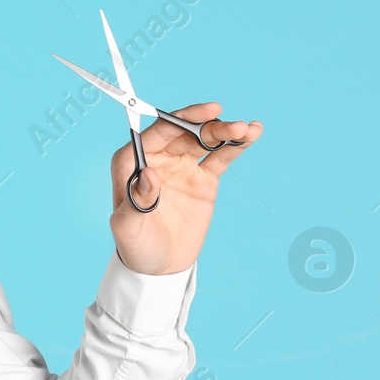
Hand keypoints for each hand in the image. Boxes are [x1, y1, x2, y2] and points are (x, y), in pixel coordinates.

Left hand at [108, 102, 261, 275]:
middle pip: (183, 131)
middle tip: (233, 125)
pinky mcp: (202, 179)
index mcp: (131, 162)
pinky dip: (235, 145)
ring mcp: (181, 166)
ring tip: (248, 130)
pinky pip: (219, 157)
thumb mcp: (127, 228)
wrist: (159, 266)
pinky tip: (252, 134)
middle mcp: (156, 158)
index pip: (157, 133)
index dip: (180, 119)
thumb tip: (149, 175)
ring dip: (225, 131)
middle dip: (208, 125)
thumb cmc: (136, 246)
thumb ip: (136, 201)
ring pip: (203, 140)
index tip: (206, 113)